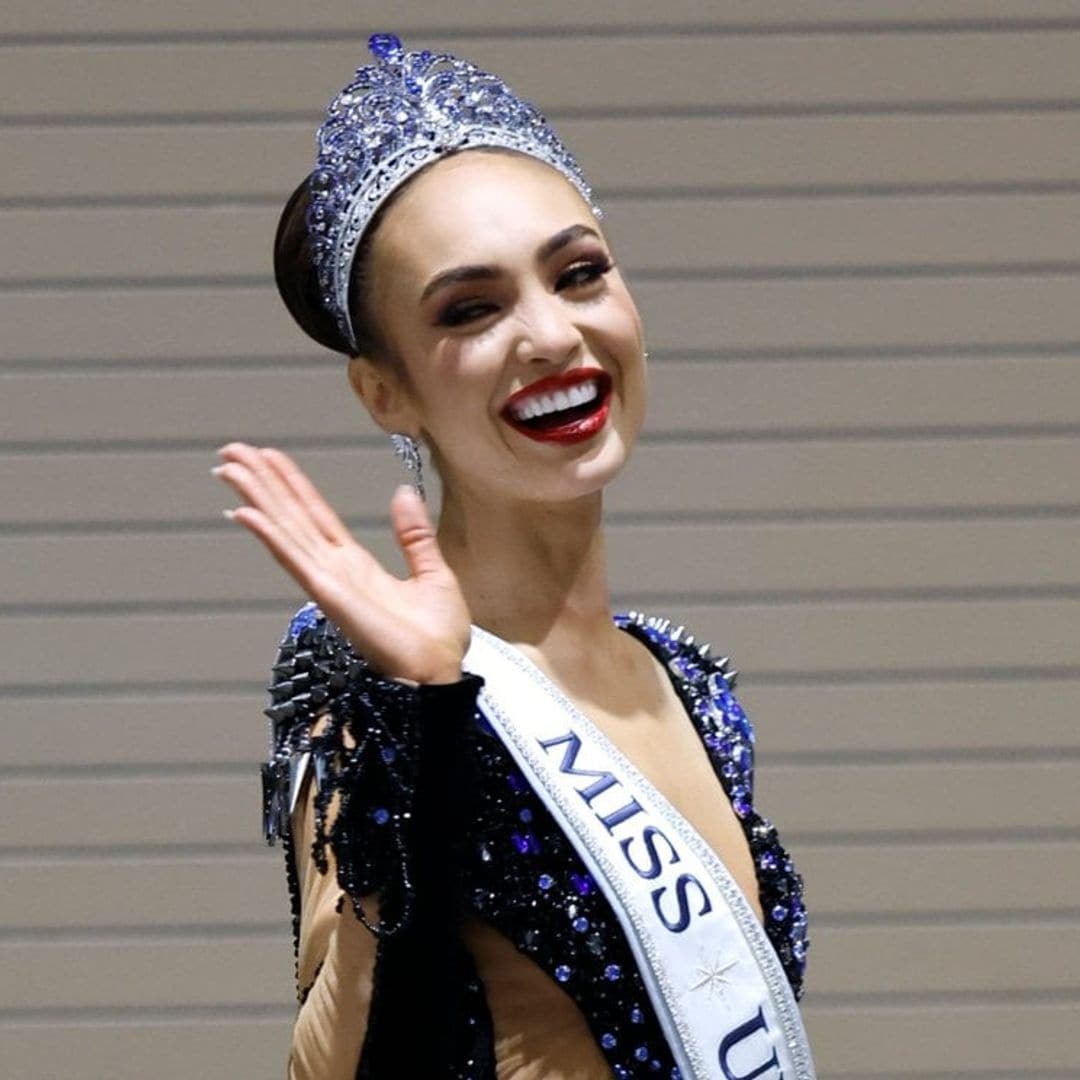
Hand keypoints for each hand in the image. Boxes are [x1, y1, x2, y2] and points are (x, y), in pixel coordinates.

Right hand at [213, 442, 469, 684]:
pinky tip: (246, 513)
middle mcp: (335, 571)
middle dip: (262, 483)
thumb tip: (403, 493)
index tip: (269, 458)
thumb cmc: (437, 640)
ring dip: (257, 498)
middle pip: (291, 517)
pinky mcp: (330, 596)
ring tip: (229, 468)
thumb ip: (414, 536)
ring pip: (286, 531)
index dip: (292, 486)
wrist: (439, 674)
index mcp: (357, 566)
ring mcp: (328, 583)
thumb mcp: (433, 575)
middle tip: (232, 451)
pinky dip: (271, 535)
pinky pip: (296, 559)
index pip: (316, 516)